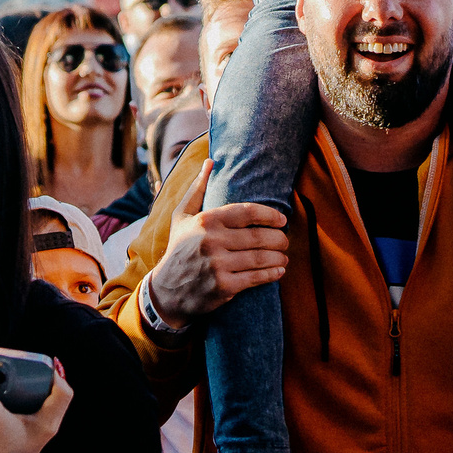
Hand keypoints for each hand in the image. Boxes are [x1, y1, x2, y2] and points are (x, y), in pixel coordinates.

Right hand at [143, 175, 288, 327]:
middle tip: (285, 240)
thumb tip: (210, 161)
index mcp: (206, 220)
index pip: (247, 212)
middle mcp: (211, 241)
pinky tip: (279, 270)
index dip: (270, 215)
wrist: (166, 290)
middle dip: (279, 239)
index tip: (282, 220)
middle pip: (258, 236)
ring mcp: (217, 265)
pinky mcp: (223, 287)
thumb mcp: (182, 216)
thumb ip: (198, 188)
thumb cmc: (179, 247)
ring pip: (260, 258)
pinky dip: (272, 274)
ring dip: (278, 257)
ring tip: (284, 255)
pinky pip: (255, 277)